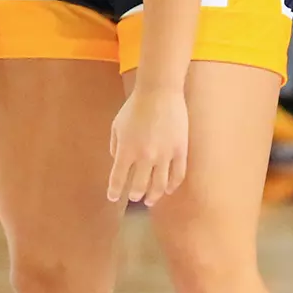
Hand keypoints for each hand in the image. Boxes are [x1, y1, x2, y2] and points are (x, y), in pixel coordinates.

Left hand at [106, 84, 188, 205]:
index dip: (114, 191)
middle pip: (139, 186)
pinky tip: (168, 190)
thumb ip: (115, 145)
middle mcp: (144, 156)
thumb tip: (117, 162)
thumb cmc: (135, 107)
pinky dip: (172, 185)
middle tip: (135, 197)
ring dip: (153, 196)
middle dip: (135, 195)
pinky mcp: (180, 150)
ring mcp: (164, 155)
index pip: (118, 178)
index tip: (112, 197)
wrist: (159, 91)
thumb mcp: (116, 125)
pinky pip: (178, 174)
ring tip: (150, 200)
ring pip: (160, 185)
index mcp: (126, 150)